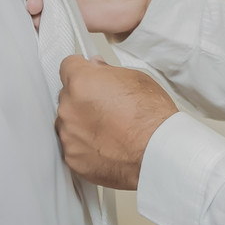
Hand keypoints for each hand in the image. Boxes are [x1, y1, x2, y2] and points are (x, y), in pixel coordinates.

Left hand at [55, 55, 176, 189]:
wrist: (157, 153)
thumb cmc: (151, 118)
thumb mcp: (136, 79)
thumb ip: (108, 71)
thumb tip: (99, 69)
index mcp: (81, 83)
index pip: (68, 66)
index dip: (81, 69)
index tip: (86, 73)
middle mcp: (69, 108)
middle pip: (67, 96)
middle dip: (83, 98)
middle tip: (106, 105)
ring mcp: (69, 135)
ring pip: (69, 123)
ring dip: (82, 123)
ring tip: (110, 128)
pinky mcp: (73, 158)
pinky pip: (73, 146)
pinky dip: (86, 145)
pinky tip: (107, 144)